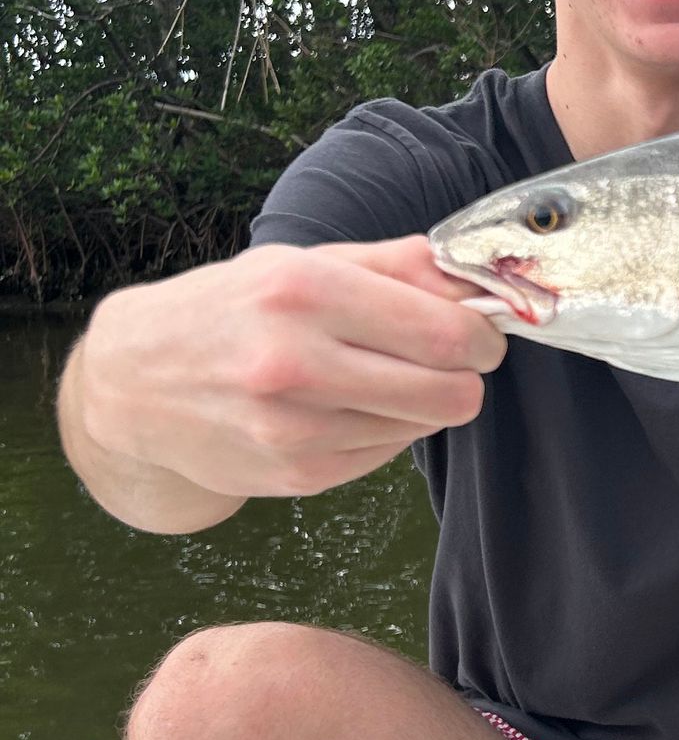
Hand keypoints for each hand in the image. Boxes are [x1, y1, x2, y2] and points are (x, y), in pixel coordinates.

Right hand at [68, 234, 507, 509]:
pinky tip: (341, 407)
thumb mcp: (305, 263)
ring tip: (374, 376)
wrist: (134, 382)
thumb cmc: (232, 309)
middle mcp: (295, 363)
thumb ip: (400, 265)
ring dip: (419, 402)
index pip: (447, 333)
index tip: (481, 329)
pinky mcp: (296, 476)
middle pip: (452, 393)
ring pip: (424, 426)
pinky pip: (386, 454)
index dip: (483, 335)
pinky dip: (382, 430)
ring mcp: (294, 430)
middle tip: (446, 357)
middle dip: (466, 374)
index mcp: (303, 292)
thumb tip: (480, 279)